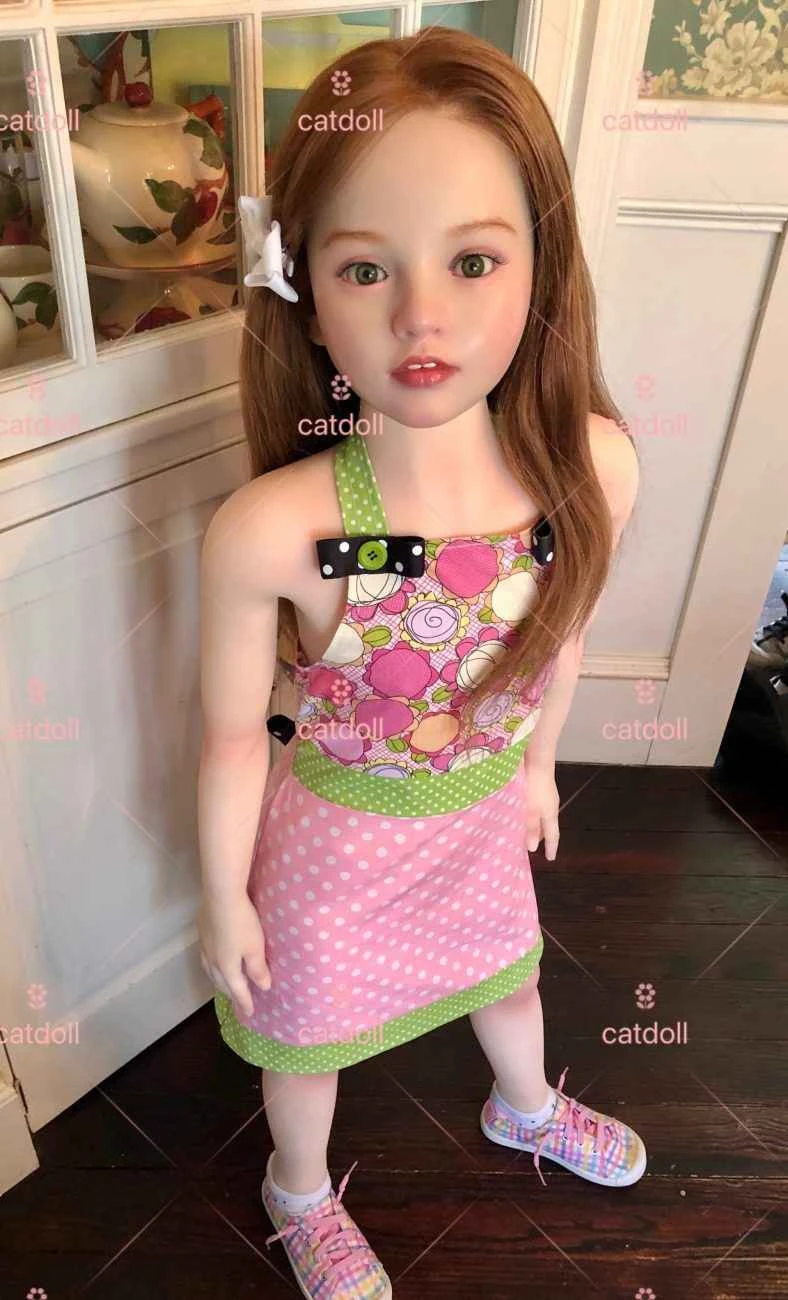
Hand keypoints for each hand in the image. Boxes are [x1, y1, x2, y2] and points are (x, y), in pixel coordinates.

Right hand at [198, 893, 270, 1017]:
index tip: (250, 1013)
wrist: (221, 896)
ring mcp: (204, 946)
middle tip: (237, 1001)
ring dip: (218, 981)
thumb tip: (263, 987)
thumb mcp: (255, 948)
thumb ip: (258, 969)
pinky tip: (214, 960)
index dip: (245, 1002)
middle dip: (230, 993)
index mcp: (227, 968)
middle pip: (221, 983)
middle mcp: (212, 961)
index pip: (237, 990)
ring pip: (211, 971)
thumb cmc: (242, 923)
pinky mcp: (201, 932)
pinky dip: (212, 967)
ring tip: (224, 984)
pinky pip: (206, 958)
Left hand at [523, 760, 559, 860]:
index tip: (550, 858)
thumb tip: (532, 847)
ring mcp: (545, 793)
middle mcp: (550, 804)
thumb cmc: (533, 786)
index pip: (553, 835)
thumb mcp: (530, 810)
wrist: (535, 757)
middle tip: (534, 846)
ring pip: (541, 814)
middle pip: (547, 824)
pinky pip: (535, 804)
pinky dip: (529, 812)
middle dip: (542, 836)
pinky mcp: (537, 784)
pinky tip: (520, 810)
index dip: (551, 847)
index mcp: (550, 813)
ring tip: (524, 830)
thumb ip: (531, 828)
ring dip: (534, 823)